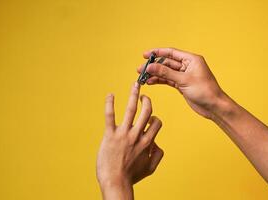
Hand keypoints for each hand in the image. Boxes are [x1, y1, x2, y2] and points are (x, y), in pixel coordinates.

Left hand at [96, 82, 163, 198]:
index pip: (156, 123)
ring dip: (134, 95)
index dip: (154, 119)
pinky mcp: (110, 135)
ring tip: (134, 85)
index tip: (148, 120)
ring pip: (131, 110)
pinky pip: (110, 116)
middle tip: (144, 97)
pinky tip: (110, 95)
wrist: (116, 182)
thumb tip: (157, 144)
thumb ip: (158, 155)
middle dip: (147, 101)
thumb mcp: (151, 168)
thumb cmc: (131, 176)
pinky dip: (110, 104)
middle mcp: (137, 136)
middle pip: (147, 111)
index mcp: (147, 142)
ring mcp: (124, 134)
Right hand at [137, 47, 224, 118]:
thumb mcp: (183, 80)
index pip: (171, 52)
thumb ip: (166, 73)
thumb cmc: (205, 91)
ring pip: (166, 72)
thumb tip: (151, 66)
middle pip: (166, 63)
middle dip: (153, 66)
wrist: (214, 106)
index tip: (145, 55)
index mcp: (191, 59)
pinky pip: (168, 80)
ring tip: (143, 77)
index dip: (157, 52)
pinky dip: (159, 81)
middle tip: (140, 69)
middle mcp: (187, 66)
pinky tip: (150, 82)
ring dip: (155, 74)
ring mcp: (184, 76)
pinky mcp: (182, 85)